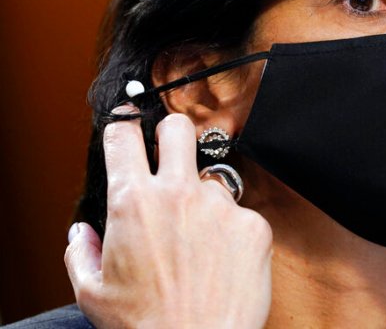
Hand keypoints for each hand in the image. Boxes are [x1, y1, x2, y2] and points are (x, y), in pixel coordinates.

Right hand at [65, 108, 272, 328]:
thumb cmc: (144, 326)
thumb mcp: (92, 292)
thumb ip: (81, 251)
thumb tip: (83, 231)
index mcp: (133, 202)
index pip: (123, 137)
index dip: (122, 128)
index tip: (125, 128)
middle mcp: (178, 194)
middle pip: (177, 128)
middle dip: (170, 135)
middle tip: (168, 154)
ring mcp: (220, 205)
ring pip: (212, 180)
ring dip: (203, 200)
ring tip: (197, 243)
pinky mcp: (253, 223)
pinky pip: (240, 214)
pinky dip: (231, 232)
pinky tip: (222, 263)